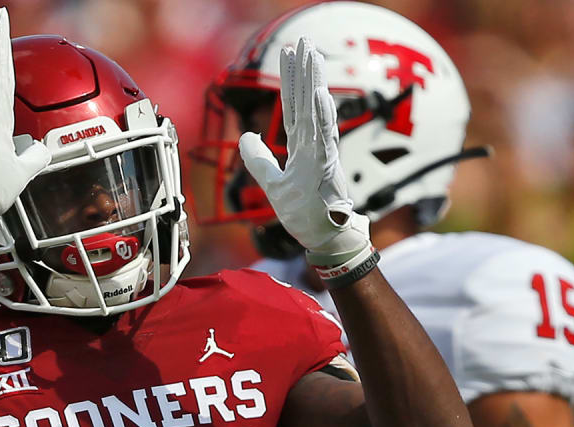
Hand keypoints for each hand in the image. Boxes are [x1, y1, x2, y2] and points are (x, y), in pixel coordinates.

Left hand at [237, 37, 369, 267]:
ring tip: (313, 56)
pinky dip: (322, 117)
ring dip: (315, 84)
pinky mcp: (327, 169)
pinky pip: (324, 139)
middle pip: (307, 102)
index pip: (294, 107)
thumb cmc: (306, 214)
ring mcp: (322, 155)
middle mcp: (314, 145)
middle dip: (305, 71)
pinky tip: (320, 95)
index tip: (290, 53)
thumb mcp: (273, 184)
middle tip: (304, 40)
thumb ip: (259, 160)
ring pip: (317, 113)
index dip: (291, 80)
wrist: (324, 239)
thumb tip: (245, 137)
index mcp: (303, 147)